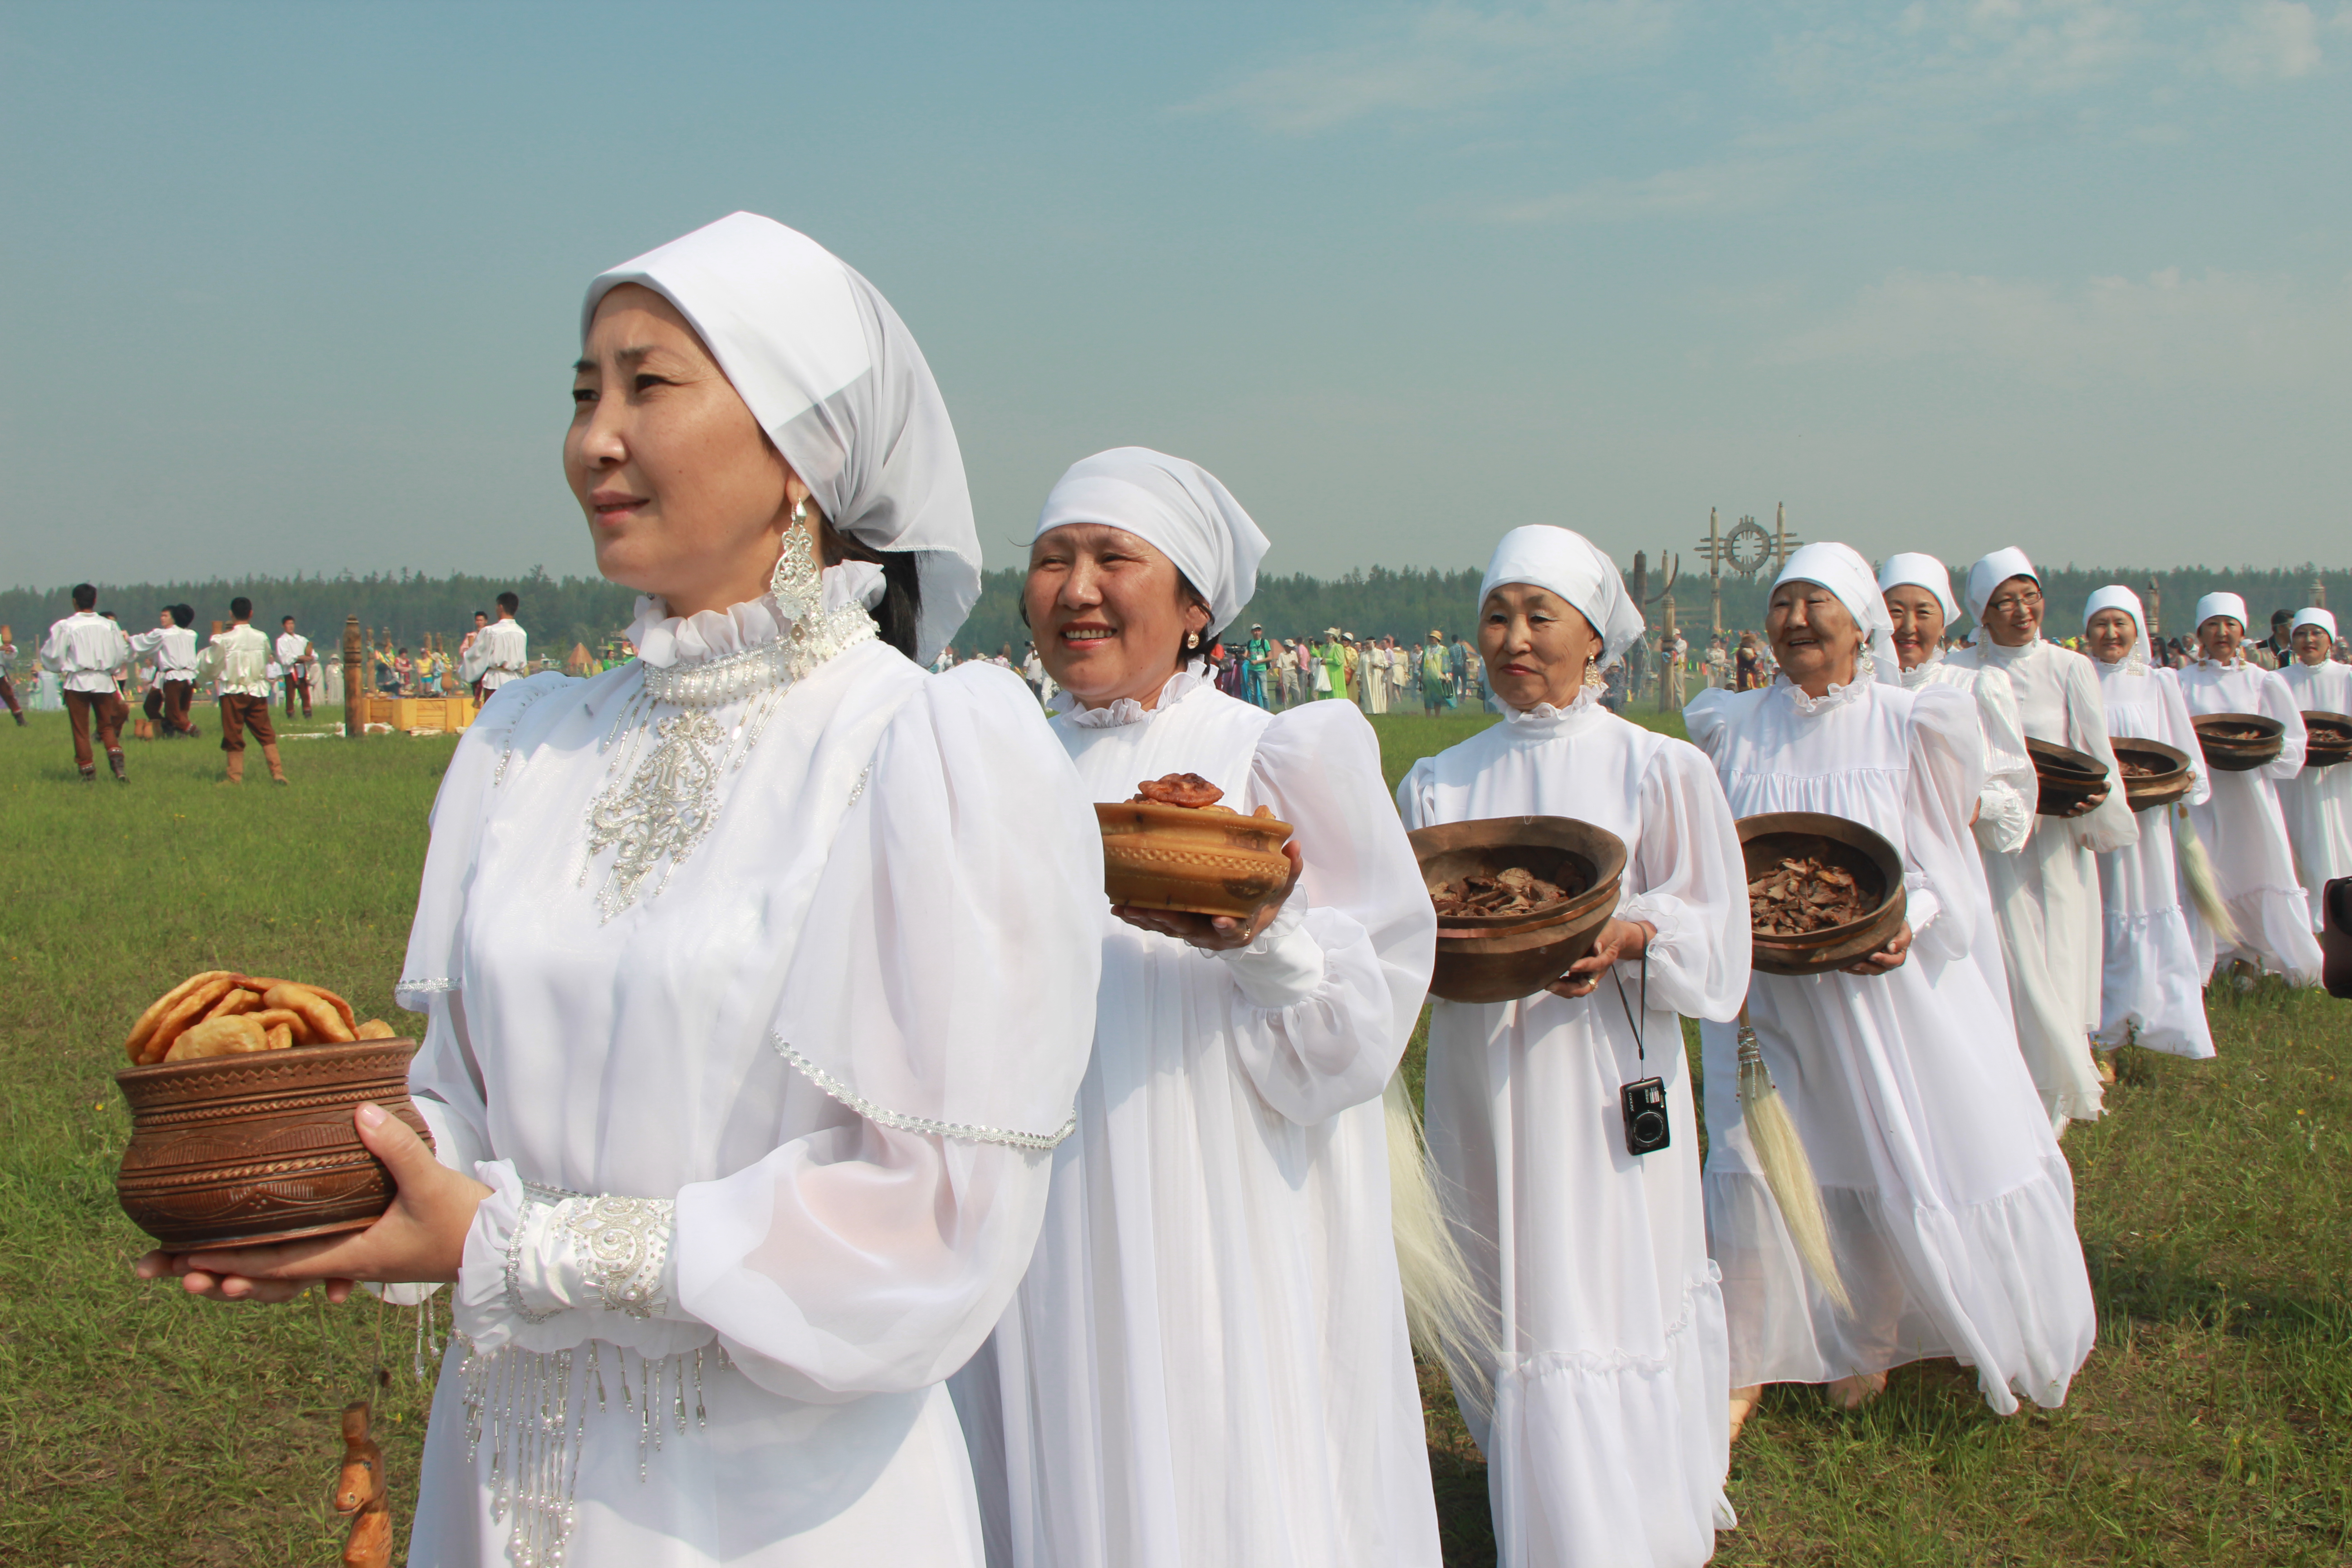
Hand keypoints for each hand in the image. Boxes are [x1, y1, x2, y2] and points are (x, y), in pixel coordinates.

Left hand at [133, 1104, 488, 1304]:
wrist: (502, 1249)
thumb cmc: (464, 1222)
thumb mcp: (429, 1183)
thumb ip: (395, 1147)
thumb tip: (358, 1110)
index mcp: (350, 1255)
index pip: (274, 1263)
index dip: (225, 1260)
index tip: (180, 1257)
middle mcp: (343, 1263)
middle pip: (266, 1276)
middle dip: (214, 1272)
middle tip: (161, 1269)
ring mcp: (355, 1261)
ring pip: (283, 1273)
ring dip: (238, 1270)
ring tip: (194, 1268)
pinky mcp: (369, 1251)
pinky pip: (307, 1262)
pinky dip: (274, 1261)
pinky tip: (262, 1251)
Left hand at [1115, 840, 1303, 951]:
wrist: (1252, 920)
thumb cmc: (1264, 902)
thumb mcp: (1281, 888)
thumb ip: (1289, 870)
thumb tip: (1295, 845)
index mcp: (1242, 926)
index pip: (1235, 930)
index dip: (1227, 928)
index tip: (1220, 920)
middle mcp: (1214, 935)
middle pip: (1191, 930)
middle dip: (1170, 921)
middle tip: (1153, 910)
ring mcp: (1195, 932)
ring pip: (1169, 928)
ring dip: (1147, 919)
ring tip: (1125, 908)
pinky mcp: (1181, 926)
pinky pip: (1158, 924)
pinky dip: (1140, 918)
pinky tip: (1119, 908)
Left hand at [1545, 918, 1656, 999]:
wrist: (1612, 937)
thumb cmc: (1609, 931)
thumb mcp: (1609, 930)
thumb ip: (1604, 938)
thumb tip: (1597, 947)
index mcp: (1606, 958)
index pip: (1596, 965)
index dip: (1585, 966)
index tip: (1571, 966)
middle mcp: (1597, 971)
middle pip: (1585, 987)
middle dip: (1568, 988)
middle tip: (1550, 985)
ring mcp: (1589, 975)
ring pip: (1577, 989)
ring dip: (1563, 990)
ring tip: (1548, 985)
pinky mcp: (1581, 975)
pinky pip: (1573, 986)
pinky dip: (1562, 987)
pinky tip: (1551, 981)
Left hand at [1845, 922, 1913, 974]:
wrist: (1888, 923)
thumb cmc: (1897, 926)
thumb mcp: (1903, 929)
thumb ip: (1900, 939)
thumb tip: (1892, 948)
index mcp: (1898, 956)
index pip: (1893, 962)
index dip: (1883, 960)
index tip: (1872, 956)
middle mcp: (1887, 962)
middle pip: (1878, 969)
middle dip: (1866, 967)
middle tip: (1855, 964)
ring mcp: (1876, 963)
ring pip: (1866, 970)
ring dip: (1855, 970)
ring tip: (1844, 966)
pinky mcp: (1866, 962)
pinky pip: (1859, 968)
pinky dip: (1850, 968)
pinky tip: (1842, 965)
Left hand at [2058, 779, 2110, 818]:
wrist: (2094, 791)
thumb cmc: (2099, 787)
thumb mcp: (2104, 785)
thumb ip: (2105, 785)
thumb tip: (2104, 784)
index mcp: (2099, 800)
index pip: (2098, 801)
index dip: (2094, 799)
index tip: (2089, 796)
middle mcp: (2092, 806)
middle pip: (2088, 808)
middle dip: (2083, 807)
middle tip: (2078, 804)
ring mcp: (2084, 809)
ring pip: (2080, 813)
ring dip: (2075, 813)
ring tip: (2069, 811)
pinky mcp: (2078, 810)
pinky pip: (2072, 815)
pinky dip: (2067, 816)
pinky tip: (2060, 816)